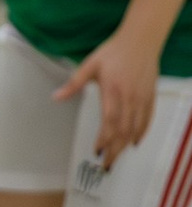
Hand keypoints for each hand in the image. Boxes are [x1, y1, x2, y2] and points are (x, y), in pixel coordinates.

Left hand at [60, 31, 160, 163]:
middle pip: (122, 131)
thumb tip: (55, 98)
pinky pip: (147, 120)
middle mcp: (129, 99)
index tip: (95, 152)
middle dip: (114, 150)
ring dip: (126, 146)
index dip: (103, 140)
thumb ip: (74, 84)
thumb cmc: (112, 52)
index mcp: (112, 92)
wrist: (140, 41)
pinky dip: (141, 133)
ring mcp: (141, 99)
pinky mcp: (150, 97)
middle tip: (106, 165)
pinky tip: (134, 142)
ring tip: (116, 158)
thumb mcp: (89, 65)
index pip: (108, 122)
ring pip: (135, 129)